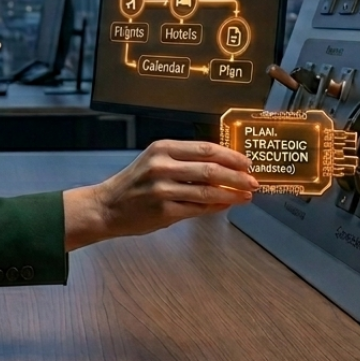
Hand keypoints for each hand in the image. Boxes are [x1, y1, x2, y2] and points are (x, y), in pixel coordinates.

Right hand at [63, 139, 256, 250]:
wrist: (106, 207)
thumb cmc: (134, 185)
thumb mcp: (156, 162)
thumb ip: (185, 162)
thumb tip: (223, 167)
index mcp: (162, 148)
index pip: (206, 149)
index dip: (231, 156)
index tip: (247, 162)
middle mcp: (162, 166)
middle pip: (211, 169)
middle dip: (237, 176)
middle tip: (253, 181)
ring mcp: (163, 189)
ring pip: (207, 190)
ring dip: (231, 193)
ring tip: (246, 195)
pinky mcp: (163, 211)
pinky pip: (197, 209)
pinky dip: (215, 207)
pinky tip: (226, 205)